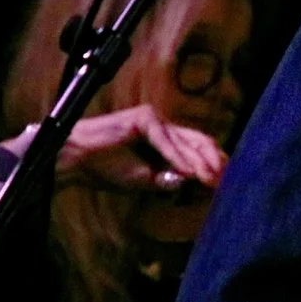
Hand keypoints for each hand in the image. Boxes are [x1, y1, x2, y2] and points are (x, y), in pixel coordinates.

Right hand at [43, 104, 227, 194]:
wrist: (76, 160)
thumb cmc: (107, 170)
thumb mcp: (146, 179)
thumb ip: (170, 178)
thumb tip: (195, 181)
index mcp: (164, 137)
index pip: (196, 147)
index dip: (212, 163)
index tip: (223, 182)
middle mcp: (162, 125)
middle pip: (198, 141)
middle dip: (213, 162)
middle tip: (224, 181)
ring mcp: (153, 119)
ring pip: (185, 141)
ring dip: (200, 162)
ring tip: (212, 178)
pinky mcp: (143, 119)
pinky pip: (167, 141)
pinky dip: (179, 157)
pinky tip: (190, 171)